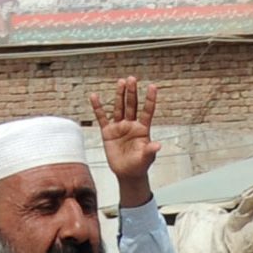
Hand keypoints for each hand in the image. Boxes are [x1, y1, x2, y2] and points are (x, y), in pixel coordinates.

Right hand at [95, 77, 156, 205]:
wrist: (127, 173)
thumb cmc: (139, 165)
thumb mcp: (146, 158)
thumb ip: (150, 150)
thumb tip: (158, 145)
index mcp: (143, 129)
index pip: (147, 111)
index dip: (150, 99)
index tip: (152, 86)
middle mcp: (131, 124)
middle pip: (132, 105)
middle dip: (132, 92)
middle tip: (132, 79)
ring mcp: (119, 127)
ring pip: (119, 108)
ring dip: (119, 95)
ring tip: (120, 82)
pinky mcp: (108, 132)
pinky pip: (102, 117)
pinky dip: (98, 107)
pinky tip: (94, 96)